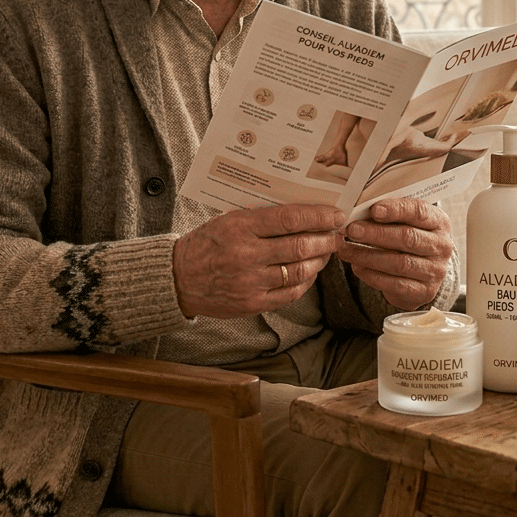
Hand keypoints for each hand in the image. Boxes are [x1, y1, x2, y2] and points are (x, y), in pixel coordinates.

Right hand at [173, 205, 343, 317]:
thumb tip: (302, 213)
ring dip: (320, 260)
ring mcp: (250, 282)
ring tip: (327, 251)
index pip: (289, 219)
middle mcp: (246, 254)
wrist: (179, 277)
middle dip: (326, 239)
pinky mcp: (252, 303)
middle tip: (338, 234)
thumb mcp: (229, 220)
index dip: (317, 216)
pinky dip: (306, 281)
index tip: (334, 214)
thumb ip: (261, 217)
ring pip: (299, 271)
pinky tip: (311, 271)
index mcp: (239, 227)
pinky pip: (290, 293)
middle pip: (299, 246)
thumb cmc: (207, 243)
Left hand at [338, 198, 453, 308]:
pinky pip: (396, 284)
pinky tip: (357, 268)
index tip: (373, 210)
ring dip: (368, 256)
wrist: (423, 271)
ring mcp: (435, 271)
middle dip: (376, 234)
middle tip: (351, 230)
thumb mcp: (406, 221)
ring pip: (399, 263)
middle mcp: (441, 246)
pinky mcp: (425, 291)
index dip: (395, 210)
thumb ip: (389, 214)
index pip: (418, 212)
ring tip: (346, 250)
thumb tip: (357, 211)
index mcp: (439, 221)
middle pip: (407, 238)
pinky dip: (373, 276)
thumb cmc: (408, 236)